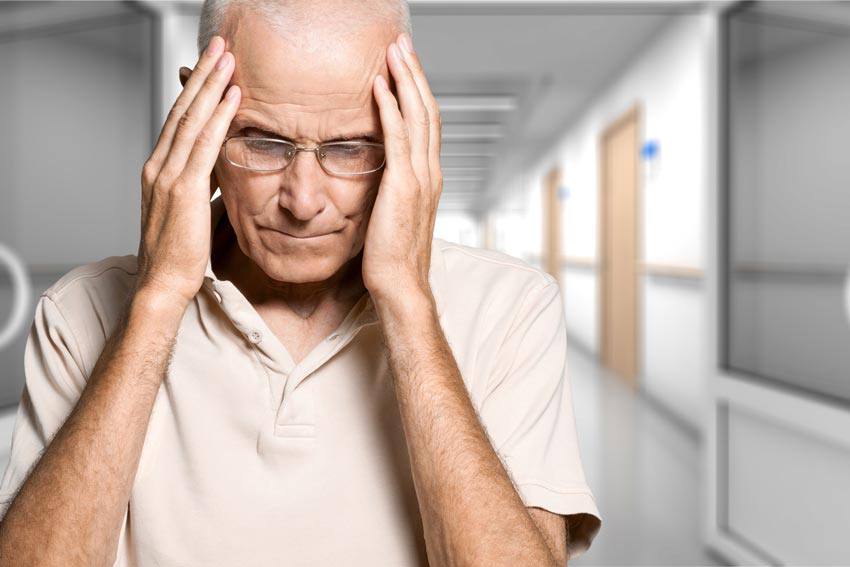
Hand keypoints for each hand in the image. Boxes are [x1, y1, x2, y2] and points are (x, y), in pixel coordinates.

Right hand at [135, 36, 240, 306]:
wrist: (162, 285)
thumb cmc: (179, 254)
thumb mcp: (191, 211)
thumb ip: (203, 186)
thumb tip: (222, 171)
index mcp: (158, 170)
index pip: (177, 121)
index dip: (193, 91)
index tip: (209, 67)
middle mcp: (159, 167)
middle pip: (182, 110)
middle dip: (202, 76)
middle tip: (218, 46)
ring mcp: (168, 176)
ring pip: (192, 120)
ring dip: (212, 86)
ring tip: (228, 59)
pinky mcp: (184, 189)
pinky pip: (204, 144)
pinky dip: (219, 117)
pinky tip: (233, 97)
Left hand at [363, 33, 442, 305]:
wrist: (402, 285)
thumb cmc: (395, 258)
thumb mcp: (395, 215)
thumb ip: (393, 189)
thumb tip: (379, 177)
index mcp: (429, 178)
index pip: (427, 124)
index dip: (417, 92)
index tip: (405, 67)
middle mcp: (430, 172)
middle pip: (427, 110)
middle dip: (415, 74)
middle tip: (402, 44)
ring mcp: (420, 177)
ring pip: (417, 116)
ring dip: (405, 80)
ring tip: (394, 52)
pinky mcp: (403, 185)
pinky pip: (398, 137)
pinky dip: (390, 108)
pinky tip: (380, 86)